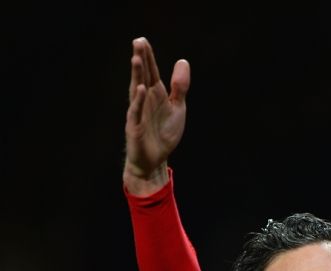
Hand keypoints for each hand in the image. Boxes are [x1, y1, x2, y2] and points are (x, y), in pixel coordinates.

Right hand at [124, 37, 189, 195]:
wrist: (155, 159)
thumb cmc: (163, 133)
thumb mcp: (177, 108)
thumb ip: (180, 87)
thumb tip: (182, 61)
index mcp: (155, 94)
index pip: (151, 72)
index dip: (148, 57)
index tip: (143, 40)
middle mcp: (144, 100)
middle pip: (142, 76)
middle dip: (141, 60)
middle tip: (138, 41)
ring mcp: (138, 112)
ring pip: (136, 90)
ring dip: (137, 75)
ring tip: (137, 58)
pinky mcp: (135, 127)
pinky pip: (136, 112)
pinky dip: (139, 101)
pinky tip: (141, 88)